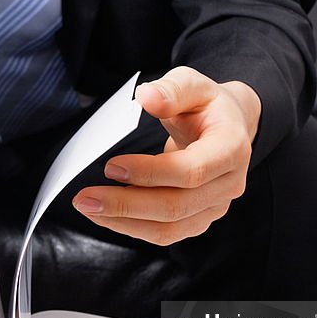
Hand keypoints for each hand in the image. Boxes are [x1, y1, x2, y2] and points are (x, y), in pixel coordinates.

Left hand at [72, 67, 260, 245]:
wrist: (228, 127)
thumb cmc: (206, 105)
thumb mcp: (192, 84)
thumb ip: (171, 89)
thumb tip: (146, 97)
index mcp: (232, 148)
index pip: (192, 171)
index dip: (150, 173)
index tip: (111, 166)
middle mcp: (229, 184)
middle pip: (176, 206)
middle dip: (125, 205)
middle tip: (84, 198)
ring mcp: (215, 206)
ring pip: (169, 229)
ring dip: (124, 222)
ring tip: (88, 209)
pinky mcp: (199, 219)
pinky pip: (165, 233)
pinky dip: (131, 227)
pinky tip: (106, 215)